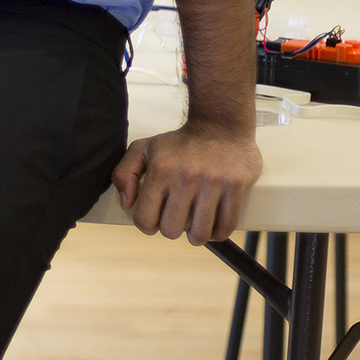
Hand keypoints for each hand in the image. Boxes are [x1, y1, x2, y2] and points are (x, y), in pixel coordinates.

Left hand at [111, 124, 260, 244]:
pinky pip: (226, 225)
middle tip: (177, 221)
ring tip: (196, 229)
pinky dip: (219, 233)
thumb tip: (126, 204)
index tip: (155, 221)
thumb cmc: (181, 142)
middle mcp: (185, 178)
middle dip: (172, 230)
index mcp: (160, 171)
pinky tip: (213, 228)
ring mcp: (212, 183)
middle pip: (172, 229)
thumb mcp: (144, 149)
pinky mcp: (235, 187)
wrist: (220, 123)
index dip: (147, 226)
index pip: (145, 219)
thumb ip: (124, 173)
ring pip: (200, 232)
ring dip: (196, 236)